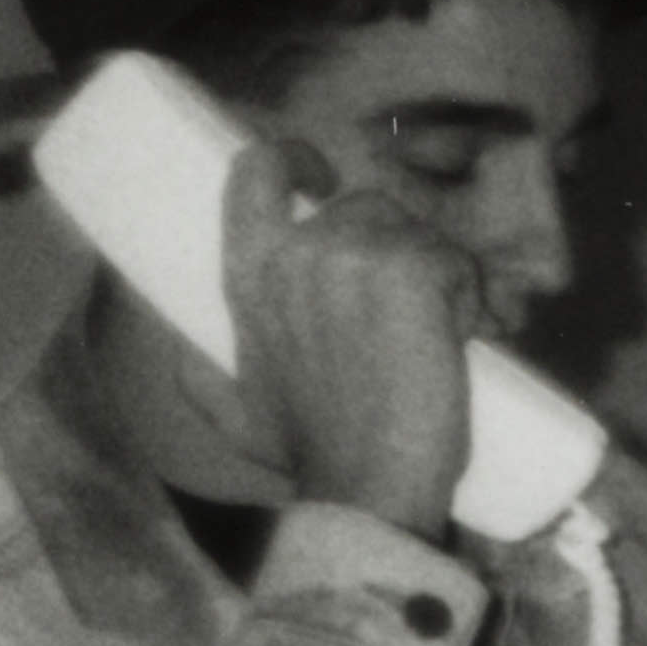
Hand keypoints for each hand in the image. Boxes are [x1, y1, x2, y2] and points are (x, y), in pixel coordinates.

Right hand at [217, 131, 479, 542]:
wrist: (365, 487)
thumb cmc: (308, 456)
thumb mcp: (227, 410)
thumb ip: (194, 369)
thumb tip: (171, 342)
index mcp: (246, 274)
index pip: (254, 172)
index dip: (290, 158)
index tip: (323, 179)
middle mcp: (295, 252)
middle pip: (366, 210)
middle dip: (403, 254)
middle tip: (427, 315)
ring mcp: (354, 256)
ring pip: (418, 235)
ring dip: (445, 276)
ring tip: (452, 335)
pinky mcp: (412, 270)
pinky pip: (456, 259)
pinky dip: (475, 293)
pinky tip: (473, 335)